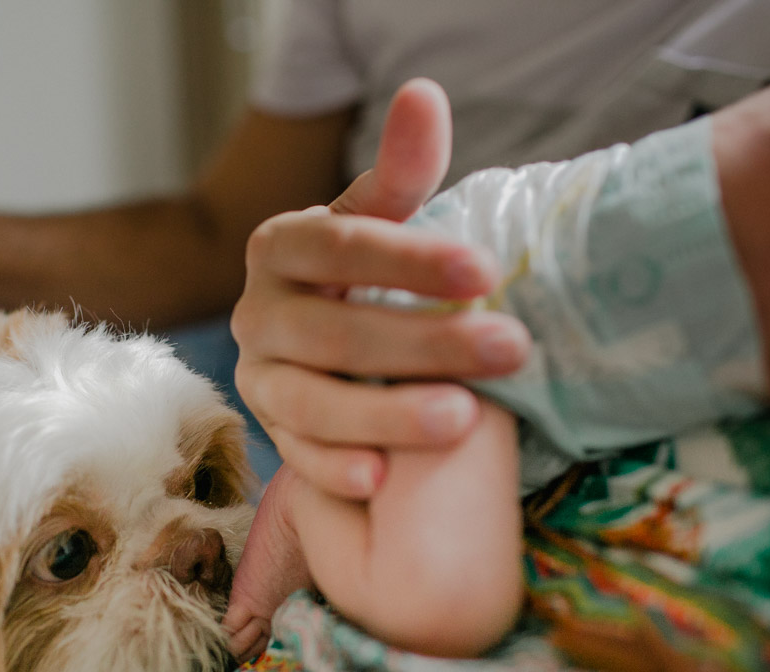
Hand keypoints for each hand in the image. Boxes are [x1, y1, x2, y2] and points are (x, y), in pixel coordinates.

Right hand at [231, 78, 530, 498]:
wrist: (317, 342)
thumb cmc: (361, 276)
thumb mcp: (379, 221)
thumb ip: (400, 170)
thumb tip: (424, 94)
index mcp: (281, 246)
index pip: (340, 246)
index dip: (409, 260)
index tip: (486, 272)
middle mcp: (256, 311)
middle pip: (335, 330)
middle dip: (426, 342)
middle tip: (513, 349)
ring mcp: (258, 377)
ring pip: (310, 400)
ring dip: (384, 412)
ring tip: (462, 419)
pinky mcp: (269, 431)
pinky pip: (296, 455)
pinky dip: (335, 467)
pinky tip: (382, 479)